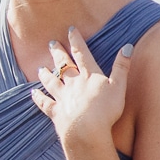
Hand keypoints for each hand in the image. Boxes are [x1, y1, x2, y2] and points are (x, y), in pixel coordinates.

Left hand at [32, 28, 132, 155]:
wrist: (86, 130)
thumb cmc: (106, 109)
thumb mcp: (119, 86)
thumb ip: (122, 67)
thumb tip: (127, 46)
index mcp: (88, 76)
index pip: (81, 54)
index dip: (76, 40)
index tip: (70, 29)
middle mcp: (72, 84)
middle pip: (63, 64)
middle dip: (58, 52)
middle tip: (51, 43)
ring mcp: (62, 97)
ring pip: (51, 82)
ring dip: (45, 74)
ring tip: (40, 68)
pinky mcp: (55, 111)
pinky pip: (44, 102)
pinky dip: (38, 97)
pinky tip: (32, 93)